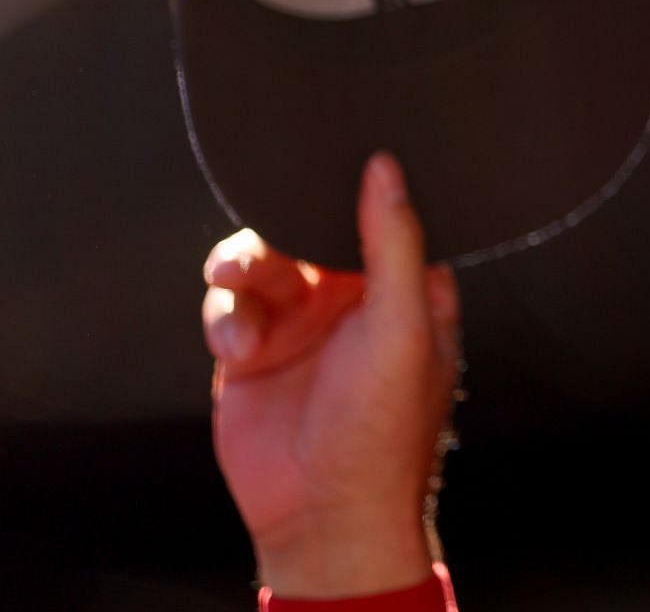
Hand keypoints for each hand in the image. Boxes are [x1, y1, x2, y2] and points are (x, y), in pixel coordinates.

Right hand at [202, 152, 462, 597]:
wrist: (322, 510)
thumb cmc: (384, 425)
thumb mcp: (403, 323)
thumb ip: (393, 241)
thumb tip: (385, 166)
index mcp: (404, 284)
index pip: (381, 213)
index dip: (357, 187)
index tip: (332, 157)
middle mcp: (351, 295)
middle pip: (307, 227)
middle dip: (281, 223)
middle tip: (267, 233)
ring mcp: (299, 320)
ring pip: (261, 258)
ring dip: (244, 264)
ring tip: (235, 278)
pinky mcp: (250, 347)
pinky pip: (227, 304)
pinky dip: (225, 316)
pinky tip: (240, 346)